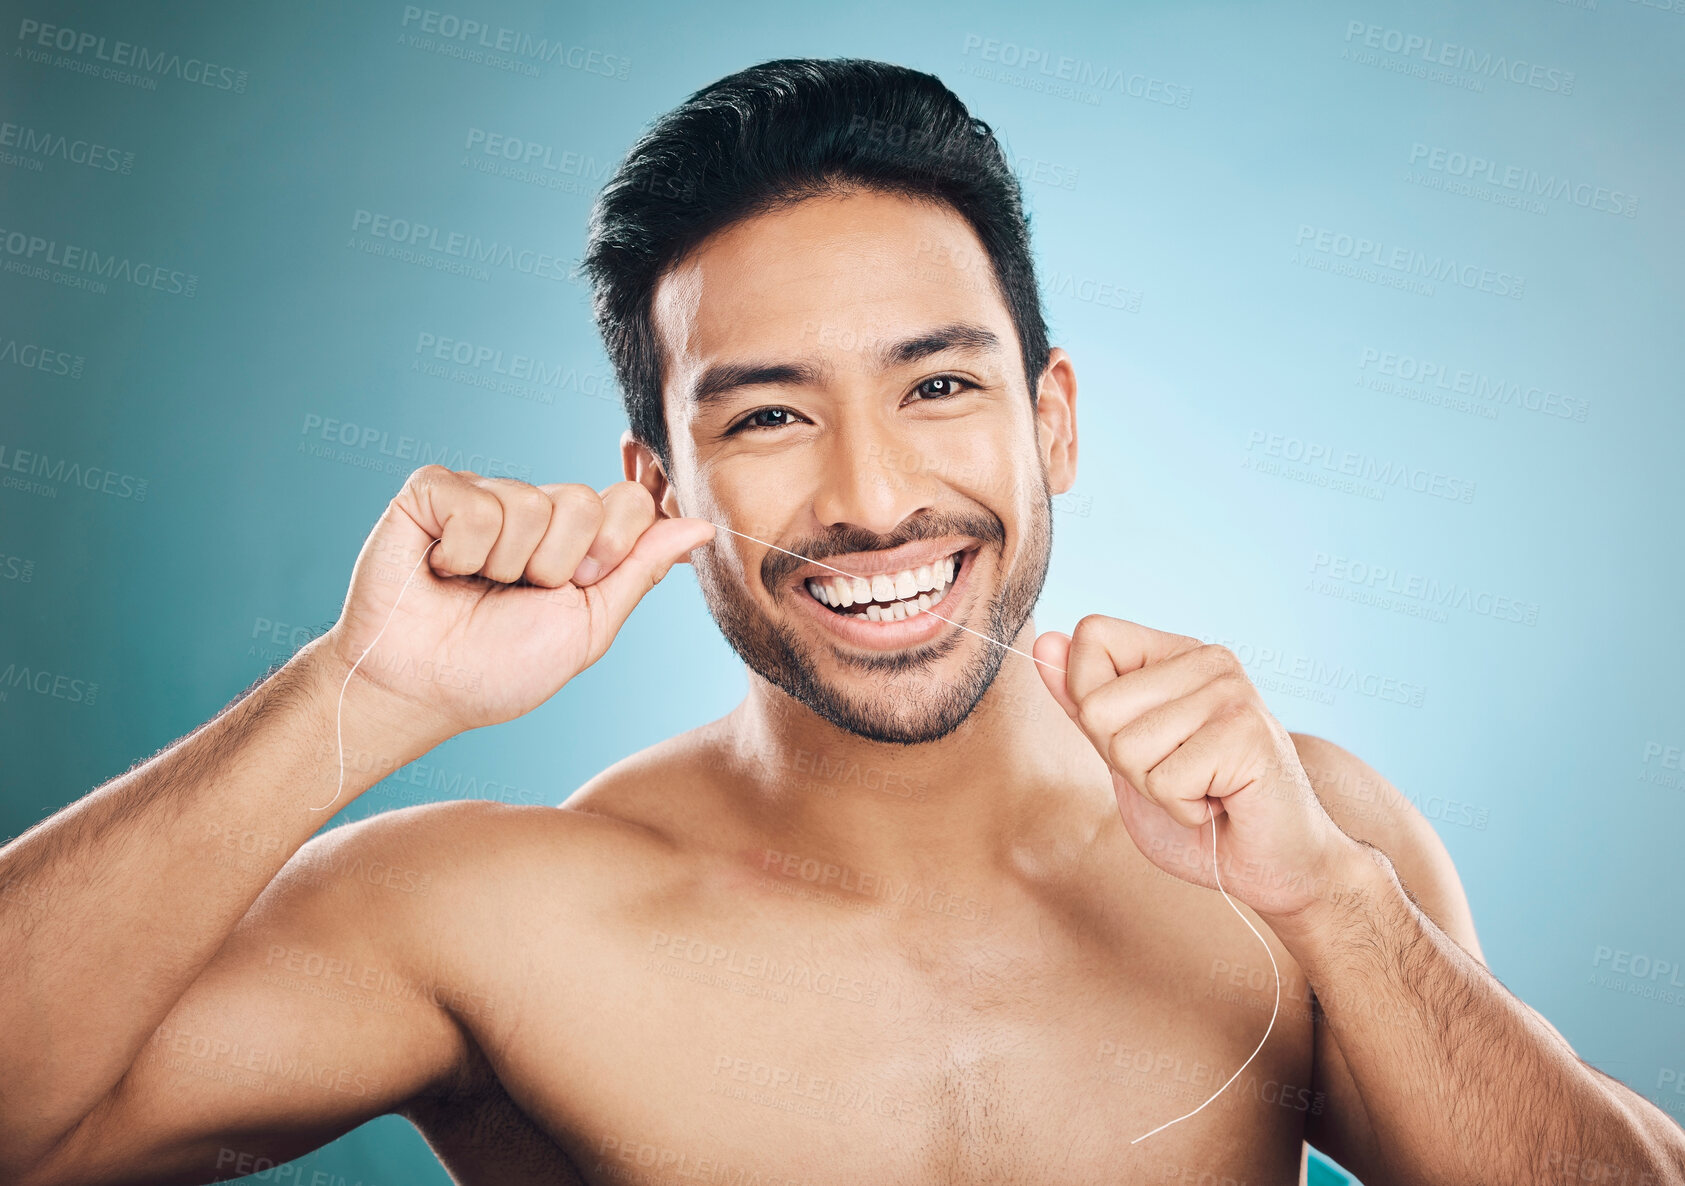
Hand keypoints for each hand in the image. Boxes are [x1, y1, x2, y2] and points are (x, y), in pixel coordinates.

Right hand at [320, 466, 713, 747]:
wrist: (420, 691)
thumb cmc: (497, 669)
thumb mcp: (587, 627)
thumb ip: (640, 570)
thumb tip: (702, 526)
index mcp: (577, 537)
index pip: (630, 500)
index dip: (614, 546)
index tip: (580, 586)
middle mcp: (534, 507)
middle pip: (586, 501)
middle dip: (557, 566)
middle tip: (518, 593)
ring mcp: (483, 493)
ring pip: (532, 504)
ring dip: (505, 566)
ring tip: (474, 586)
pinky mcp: (432, 491)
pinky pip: (475, 503)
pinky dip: (461, 552)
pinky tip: (440, 570)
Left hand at [1033, 615, 1358, 919]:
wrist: (1269, 866)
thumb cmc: (1200, 811)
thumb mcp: (1123, 754)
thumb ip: (1084, 701)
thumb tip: (1045, 643)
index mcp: (1177, 654)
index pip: (1092, 637)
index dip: (1090, 702)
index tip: (1142, 739)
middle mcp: (1208, 661)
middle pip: (1097, 705)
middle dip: (1123, 760)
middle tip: (1180, 775)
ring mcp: (1232, 693)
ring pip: (1127, 747)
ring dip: (1156, 789)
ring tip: (1203, 789)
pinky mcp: (1247, 733)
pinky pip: (1165, 780)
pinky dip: (1183, 809)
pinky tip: (1221, 803)